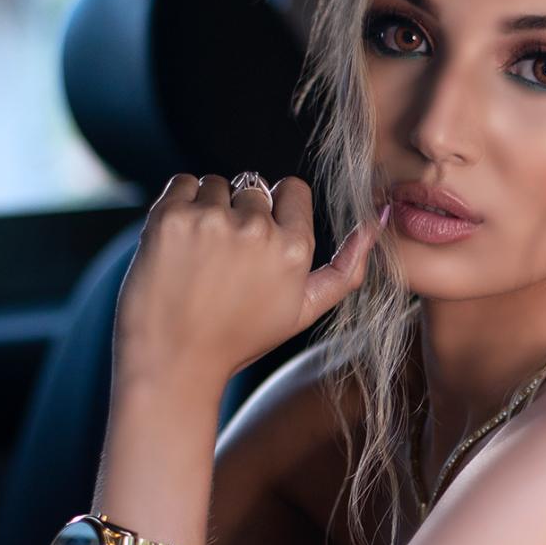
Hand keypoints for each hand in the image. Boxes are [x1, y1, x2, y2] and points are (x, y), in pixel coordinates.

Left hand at [112, 173, 377, 391]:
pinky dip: (179, 204)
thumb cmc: (238, 339)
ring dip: (207, 208)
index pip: (291, 189)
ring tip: (199, 255)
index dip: (274, 210)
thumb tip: (374, 224)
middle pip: (252, 188)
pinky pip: (182, 182)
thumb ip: (345, 272)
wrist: (173, 362)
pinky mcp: (171, 217)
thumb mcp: (302, 312)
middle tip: (223, 260)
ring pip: (216, 184)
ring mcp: (212, 220)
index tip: (257, 239)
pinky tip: (178, 242)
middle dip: (239, 213)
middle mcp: (257, 229)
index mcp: (294, 249)